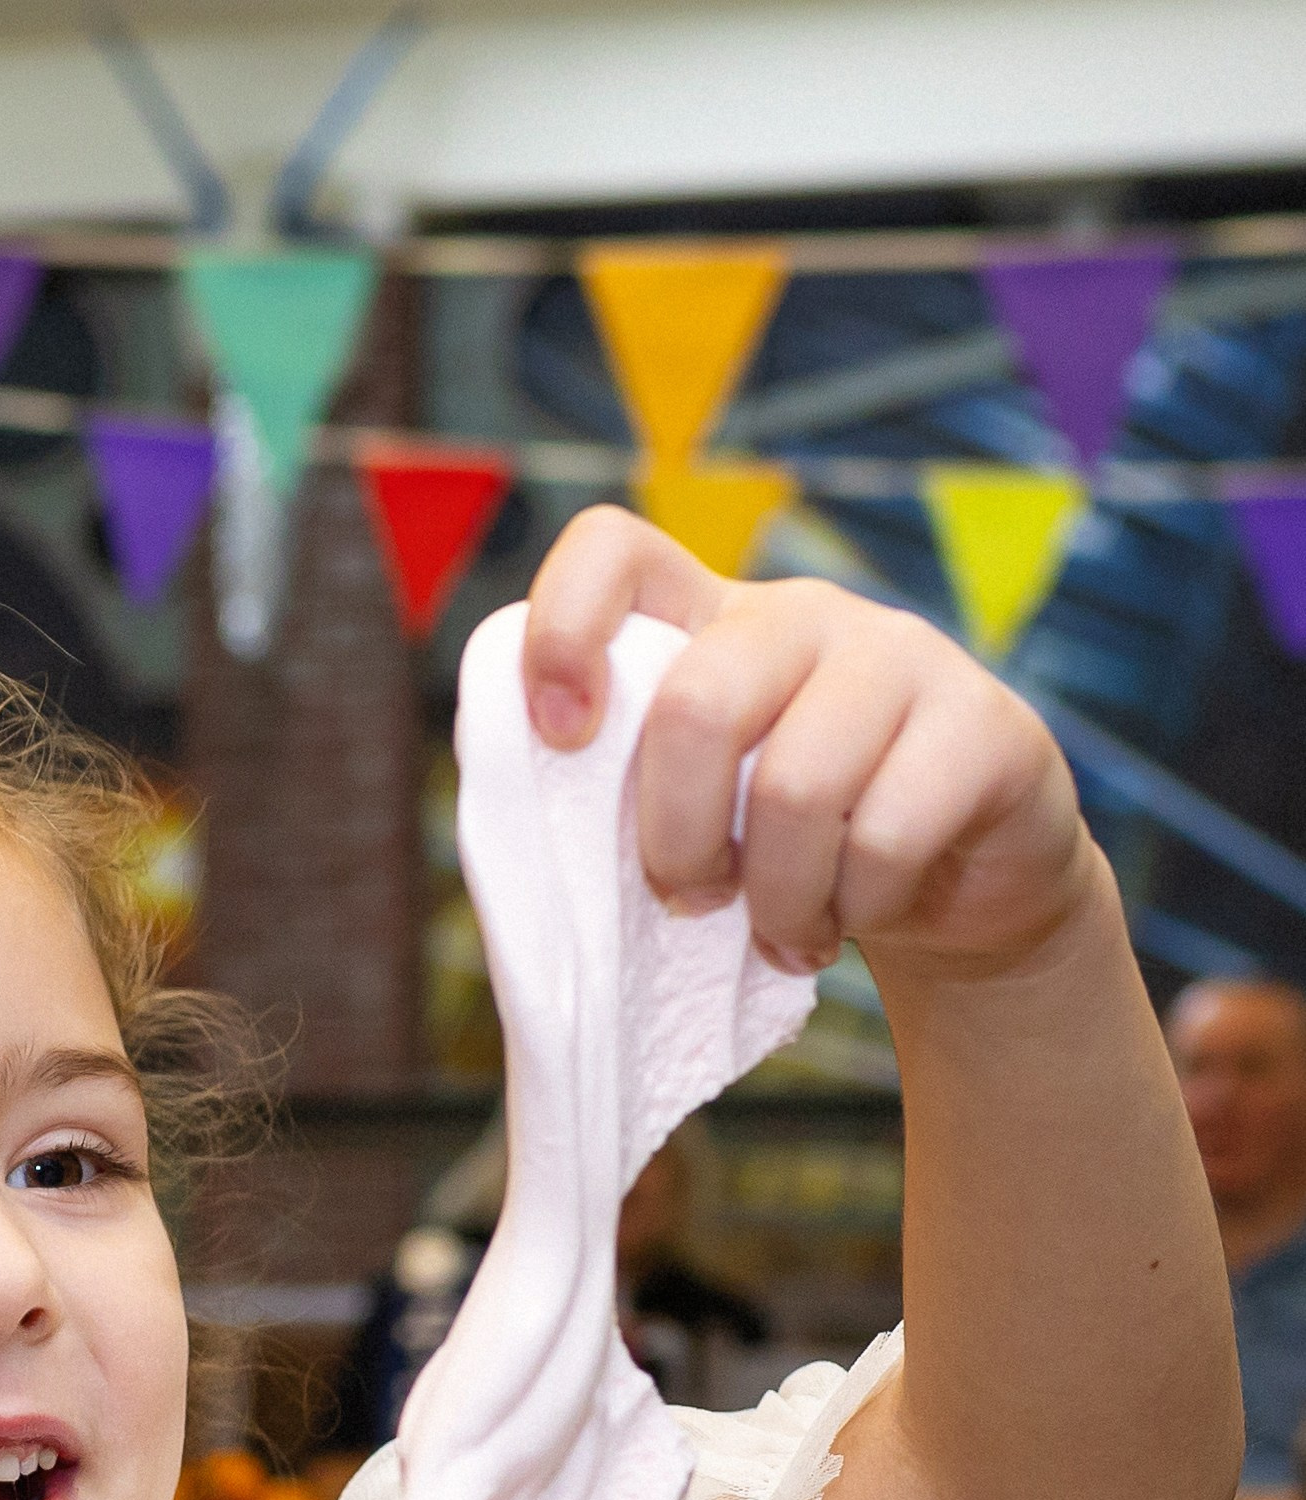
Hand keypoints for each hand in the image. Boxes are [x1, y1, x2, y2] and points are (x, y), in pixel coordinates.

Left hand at [521, 503, 1093, 981]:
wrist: (967, 886)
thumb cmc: (802, 853)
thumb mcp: (708, 816)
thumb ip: (631, 800)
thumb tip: (531, 841)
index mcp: (712, 624)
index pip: (615, 553)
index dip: (564, 629)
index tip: (562, 735)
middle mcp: (803, 616)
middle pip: (698, 703)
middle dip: (676, 838)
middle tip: (692, 901)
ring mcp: (901, 656)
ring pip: (793, 789)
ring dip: (775, 898)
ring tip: (785, 932)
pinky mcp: (982, 723)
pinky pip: (884, 837)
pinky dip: (851, 910)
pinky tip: (852, 921)